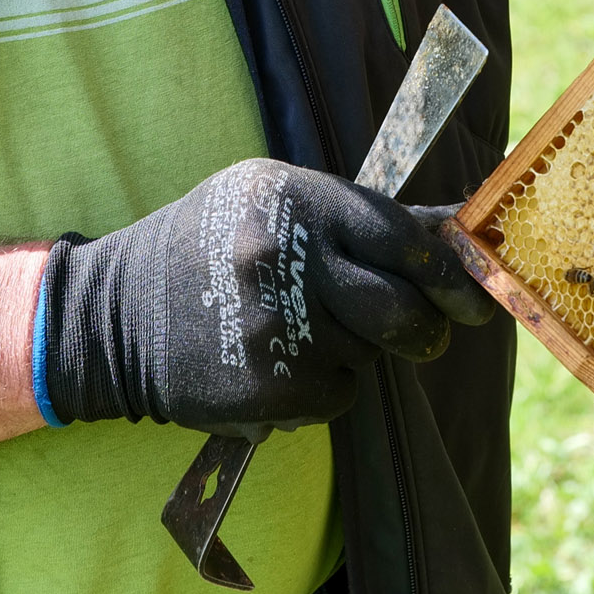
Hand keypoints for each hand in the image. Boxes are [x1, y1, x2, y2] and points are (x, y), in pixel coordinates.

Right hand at [32, 160, 492, 434]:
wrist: (115, 313)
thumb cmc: (215, 246)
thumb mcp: (280, 202)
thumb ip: (369, 218)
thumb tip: (464, 229)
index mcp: (298, 199)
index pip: (405, 238)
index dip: (453, 274)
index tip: (477, 298)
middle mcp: (287, 257)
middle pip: (404, 310)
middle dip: (425, 328)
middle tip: (418, 332)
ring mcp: (276, 325)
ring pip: (373, 354)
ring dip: (358, 351)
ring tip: (306, 331)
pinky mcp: (267, 383)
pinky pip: (339, 394)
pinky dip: (324, 387)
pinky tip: (279, 363)